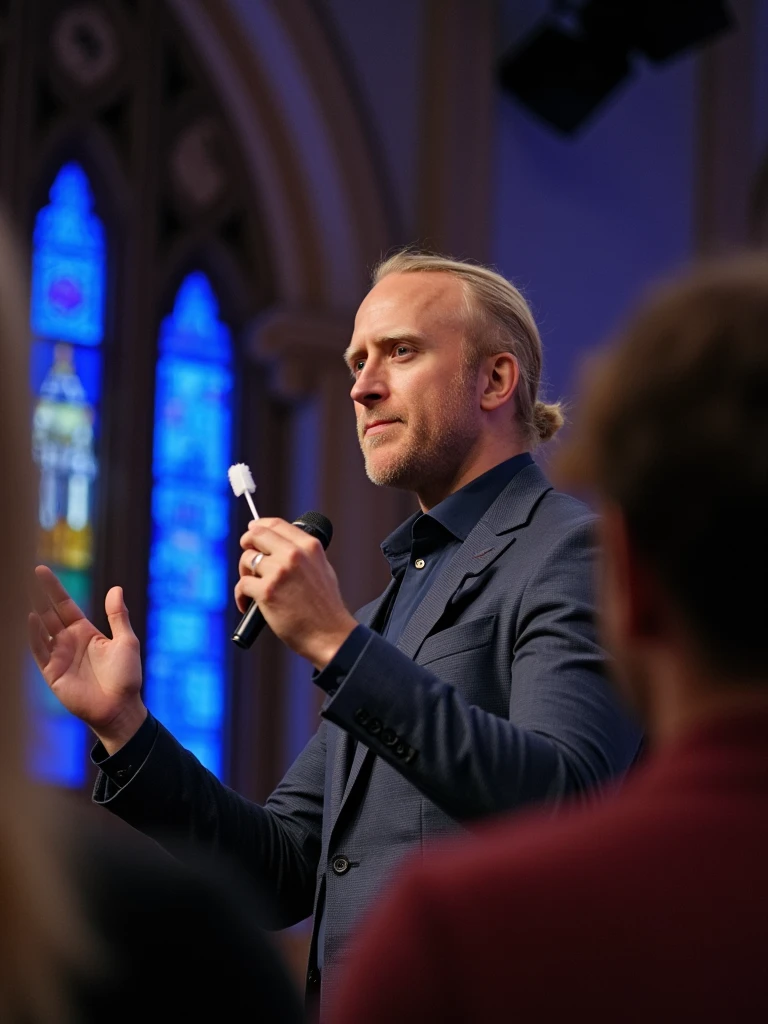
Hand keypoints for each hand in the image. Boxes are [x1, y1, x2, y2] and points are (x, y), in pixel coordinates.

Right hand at [29, 566, 146, 753]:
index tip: (40, 571)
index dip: (53, 589)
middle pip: (49, 613)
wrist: (120, 707)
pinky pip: (40, 651)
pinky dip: (34, 635)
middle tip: (26, 575)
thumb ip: (118, 616)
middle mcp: (69, 641)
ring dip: (33, 612)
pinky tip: (31, 619)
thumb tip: (116, 588)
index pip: (64, 605)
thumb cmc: (127, 676)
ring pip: (41, 630)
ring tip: (23, 592)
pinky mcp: (52, 672)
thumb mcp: (127, 642)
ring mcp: (59, 656)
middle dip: (38, 595)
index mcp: (86, 632)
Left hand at [236, 518, 357, 668]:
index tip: (251, 530)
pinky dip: (241, 596)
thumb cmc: (325, 607)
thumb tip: (277, 545)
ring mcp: (279, 572)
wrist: (330, 634)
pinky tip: (247, 604)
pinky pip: (242, 585)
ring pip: (246, 559)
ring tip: (252, 588)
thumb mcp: (322, 569)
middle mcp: (294, 555)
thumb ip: (302, 554)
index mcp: (309, 546)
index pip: (276, 524)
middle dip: (246, 544)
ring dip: (245, 573)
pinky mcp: (267, 591)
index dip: (258, 526)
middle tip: (247, 559)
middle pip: (256, 535)